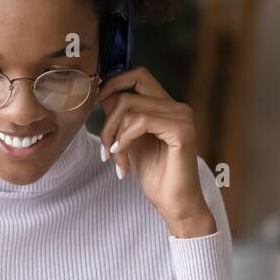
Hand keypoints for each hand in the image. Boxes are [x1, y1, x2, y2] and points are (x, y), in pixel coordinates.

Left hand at [97, 67, 215, 237]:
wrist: (174, 204)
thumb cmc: (155, 176)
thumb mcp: (130, 141)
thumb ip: (121, 118)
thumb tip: (103, 93)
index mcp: (167, 106)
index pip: (137, 75)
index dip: (113, 83)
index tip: (97, 105)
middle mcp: (177, 107)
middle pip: (127, 93)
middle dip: (107, 121)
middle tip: (104, 149)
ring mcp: (182, 117)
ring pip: (130, 108)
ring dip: (114, 136)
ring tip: (116, 160)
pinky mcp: (182, 130)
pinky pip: (141, 122)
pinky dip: (124, 141)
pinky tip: (122, 161)